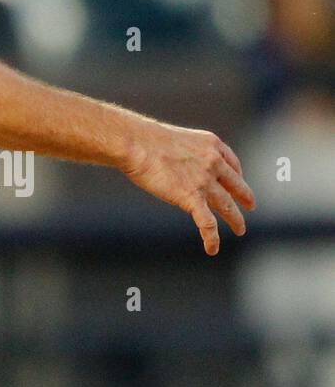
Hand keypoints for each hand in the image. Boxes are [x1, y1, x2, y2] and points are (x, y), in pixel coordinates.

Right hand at [121, 123, 255, 255]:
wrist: (135, 143)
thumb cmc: (144, 138)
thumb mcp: (176, 139)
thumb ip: (186, 153)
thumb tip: (178, 164)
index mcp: (211, 144)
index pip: (232, 163)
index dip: (238, 175)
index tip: (237, 182)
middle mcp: (214, 162)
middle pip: (236, 185)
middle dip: (245, 198)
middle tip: (250, 206)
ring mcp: (205, 181)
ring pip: (227, 206)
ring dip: (235, 220)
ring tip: (240, 230)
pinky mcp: (192, 198)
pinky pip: (207, 223)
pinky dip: (212, 238)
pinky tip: (212, 248)